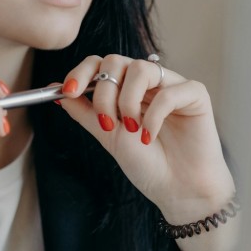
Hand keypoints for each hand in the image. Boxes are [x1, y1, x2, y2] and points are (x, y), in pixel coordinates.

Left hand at [55, 54, 234, 222]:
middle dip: (104, 91)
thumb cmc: (146, 163)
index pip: (100, 63)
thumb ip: (84, 111)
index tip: (68, 91)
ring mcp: (172, 85)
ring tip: (131, 129)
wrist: (176, 190)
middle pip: (116, 61)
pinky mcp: (195, 94)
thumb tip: (55, 90)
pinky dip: (154, 116)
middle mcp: (148, 81)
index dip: (81, 72)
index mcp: (126, 87)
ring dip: (128, 101)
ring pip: (141, 69)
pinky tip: (149, 136)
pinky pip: (169, 91)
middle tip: (106, 121)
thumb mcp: (106, 135)